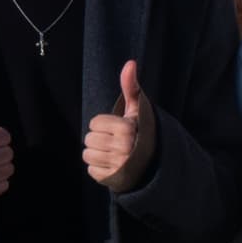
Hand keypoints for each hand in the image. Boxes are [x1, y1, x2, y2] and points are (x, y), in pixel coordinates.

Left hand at [84, 59, 158, 191]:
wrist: (154, 162)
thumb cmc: (140, 132)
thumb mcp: (137, 109)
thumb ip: (131, 87)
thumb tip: (130, 63)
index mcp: (127, 128)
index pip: (94, 123)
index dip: (102, 125)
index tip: (116, 129)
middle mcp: (124, 147)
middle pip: (89, 140)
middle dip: (98, 140)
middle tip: (113, 142)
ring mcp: (119, 165)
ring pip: (88, 155)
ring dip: (97, 154)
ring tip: (111, 153)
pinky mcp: (114, 179)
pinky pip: (92, 171)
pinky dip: (99, 168)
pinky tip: (111, 165)